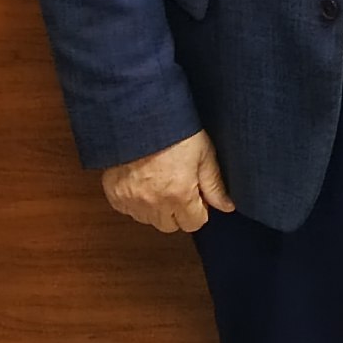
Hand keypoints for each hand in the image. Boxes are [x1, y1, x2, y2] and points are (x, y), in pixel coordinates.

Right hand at [101, 130, 234, 233]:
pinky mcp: (114, 194)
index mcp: (179, 195)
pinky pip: (128, 209)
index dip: (199, 209)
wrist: (139, 116)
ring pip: (148, 220)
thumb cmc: (174, 131)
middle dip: (178, 211)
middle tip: (179, 186)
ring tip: (160, 181)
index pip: (194, 223)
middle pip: (170, 226)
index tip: (196, 193)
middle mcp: (153, 203)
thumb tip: (227, 207)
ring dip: (156, 208)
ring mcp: (131, 200)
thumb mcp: (204, 153)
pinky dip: (136, 201)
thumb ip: (214, 185)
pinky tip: (142, 181)